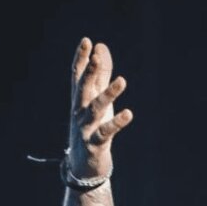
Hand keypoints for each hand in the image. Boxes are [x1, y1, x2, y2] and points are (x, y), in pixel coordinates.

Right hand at [67, 38, 132, 178]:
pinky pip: (106, 132)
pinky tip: (129, 113)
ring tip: (122, 81)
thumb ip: (100, 74)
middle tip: (97, 56)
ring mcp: (86, 127)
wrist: (83, 165)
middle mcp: (79, 111)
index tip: (87, 41)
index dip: (81, 58)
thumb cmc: (91, 127)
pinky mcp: (95, 143)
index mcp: (80, 99)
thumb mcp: (96, 98)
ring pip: (96, 109)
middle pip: (83, 88)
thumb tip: (102, 47)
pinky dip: (117, 123)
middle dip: (90, 72)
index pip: (77, 75)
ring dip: (109, 94)